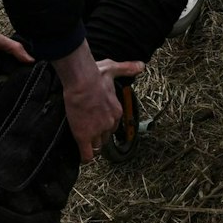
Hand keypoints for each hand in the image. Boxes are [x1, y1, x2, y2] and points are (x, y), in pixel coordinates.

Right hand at [51, 41, 144, 162]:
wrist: (83, 81)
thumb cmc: (96, 74)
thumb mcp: (114, 68)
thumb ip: (128, 68)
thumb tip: (141, 65)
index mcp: (116, 111)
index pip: (113, 124)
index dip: (104, 124)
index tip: (96, 121)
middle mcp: (110, 123)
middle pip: (106, 136)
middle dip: (99, 135)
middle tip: (88, 130)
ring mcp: (97, 131)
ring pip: (98, 146)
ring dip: (92, 145)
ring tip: (84, 142)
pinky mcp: (84, 136)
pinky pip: (87, 154)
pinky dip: (85, 157)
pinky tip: (82, 155)